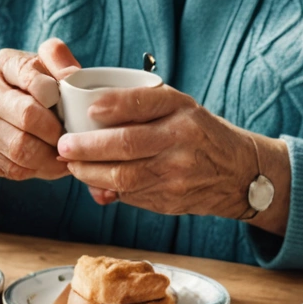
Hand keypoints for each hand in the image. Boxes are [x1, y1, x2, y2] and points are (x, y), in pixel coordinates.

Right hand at [0, 40, 80, 181]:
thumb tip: (72, 74)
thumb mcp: (42, 69)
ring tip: (66, 153)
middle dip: (57, 131)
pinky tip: (49, 164)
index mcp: (2, 64)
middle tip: (73, 137)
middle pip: (28, 115)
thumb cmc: (26, 92)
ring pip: (21, 149)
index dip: (56, 92)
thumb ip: (59, 62)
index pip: (31, 73)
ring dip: (51, 156)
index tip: (71, 105)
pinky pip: (13, 169)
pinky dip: (39, 170)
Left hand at [56, 84, 290, 232]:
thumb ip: (140, 105)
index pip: (144, 103)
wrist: (238, 172)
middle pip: (127, 145)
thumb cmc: (198, 131)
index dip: (114, 105)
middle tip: (64, 145)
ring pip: (124, 176)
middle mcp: (181, 140)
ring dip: (90, 173)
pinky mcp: (171, 200)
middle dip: (88, 147)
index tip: (89, 108)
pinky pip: (131, 195)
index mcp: (182, 110)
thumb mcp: (179, 106)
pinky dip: (108, 189)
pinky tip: (95, 181)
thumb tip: (92, 112)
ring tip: (72, 165)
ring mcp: (177, 173)